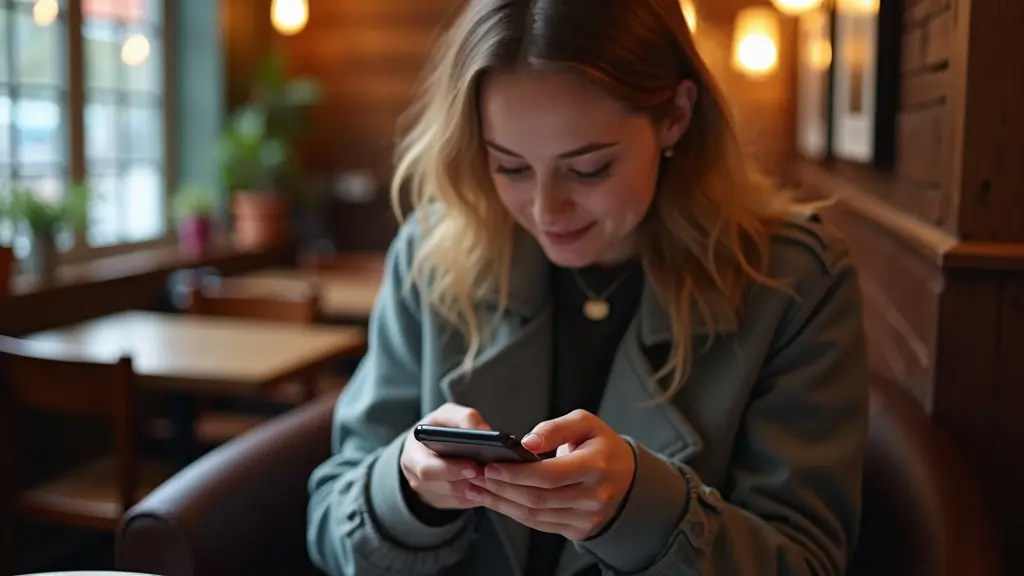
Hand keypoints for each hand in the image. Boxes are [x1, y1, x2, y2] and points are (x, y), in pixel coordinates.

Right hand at [400, 403, 489, 510]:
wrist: (426, 446)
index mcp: (413, 455)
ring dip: (475, 489)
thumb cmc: (438, 429)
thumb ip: (464, 418)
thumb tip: (484, 429)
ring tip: (493, 478)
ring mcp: (427, 492)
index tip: (474, 464)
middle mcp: (415, 478)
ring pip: (455, 498)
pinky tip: (489, 486)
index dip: (451, 469)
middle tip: (486, 472)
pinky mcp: (439, 501)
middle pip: (444, 487)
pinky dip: (476, 496)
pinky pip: (460, 504)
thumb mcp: (447, 415)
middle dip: (467, 480)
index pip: (427, 469)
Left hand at [467, 409, 635, 540]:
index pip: (549, 475)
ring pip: (535, 516)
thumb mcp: (585, 423)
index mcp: (596, 466)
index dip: (516, 473)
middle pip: (537, 498)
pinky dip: (514, 513)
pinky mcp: (579, 531)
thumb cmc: (601, 446)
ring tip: (477, 489)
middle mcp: (594, 496)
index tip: (490, 465)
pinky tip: (497, 501)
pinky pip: (539, 525)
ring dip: (501, 503)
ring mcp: (587, 518)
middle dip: (501, 488)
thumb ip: (555, 428)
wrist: (628, 478)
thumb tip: (526, 442)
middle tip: (475, 476)